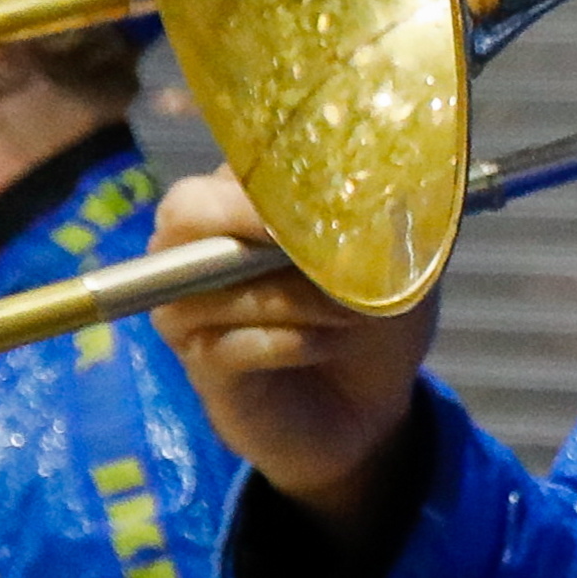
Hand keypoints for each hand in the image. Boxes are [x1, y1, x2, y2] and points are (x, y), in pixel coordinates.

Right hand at [148, 173, 442, 536]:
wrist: (369, 409)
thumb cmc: (371, 322)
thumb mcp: (392, 265)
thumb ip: (376, 221)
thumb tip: (365, 190)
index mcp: (244, 206)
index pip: (228, 168)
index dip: (267, 180)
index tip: (319, 198)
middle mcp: (199, 249)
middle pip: (184, 212)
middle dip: (249, 223)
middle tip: (311, 248)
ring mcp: (190, 308)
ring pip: (213, 282)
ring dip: (292, 296)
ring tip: (351, 312)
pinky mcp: (199, 366)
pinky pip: (231, 343)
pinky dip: (288, 342)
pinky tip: (325, 345)